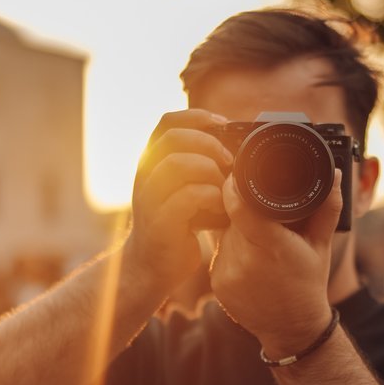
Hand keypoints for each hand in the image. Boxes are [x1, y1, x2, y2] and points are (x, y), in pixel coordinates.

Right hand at [125, 109, 233, 292]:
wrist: (152, 267)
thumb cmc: (177, 225)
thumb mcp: (185, 189)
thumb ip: (202, 167)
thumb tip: (239, 148)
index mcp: (151, 161)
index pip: (167, 122)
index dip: (197, 117)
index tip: (224, 125)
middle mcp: (145, 175)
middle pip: (173, 138)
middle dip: (209, 144)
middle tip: (229, 161)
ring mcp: (149, 199)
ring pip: (177, 164)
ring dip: (210, 171)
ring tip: (224, 187)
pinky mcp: (160, 223)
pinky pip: (187, 197)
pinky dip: (211, 198)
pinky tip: (221, 209)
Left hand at [210, 170, 343, 354]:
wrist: (292, 329)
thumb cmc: (309, 283)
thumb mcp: (322, 245)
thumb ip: (327, 207)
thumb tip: (334, 174)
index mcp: (274, 248)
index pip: (240, 206)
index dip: (236, 187)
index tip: (240, 176)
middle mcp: (246, 261)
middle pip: (233, 216)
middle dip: (244, 209)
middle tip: (262, 215)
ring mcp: (228, 274)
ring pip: (223, 232)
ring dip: (237, 229)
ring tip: (260, 242)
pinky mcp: (216, 283)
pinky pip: (218, 251)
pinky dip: (231, 248)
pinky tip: (250, 259)